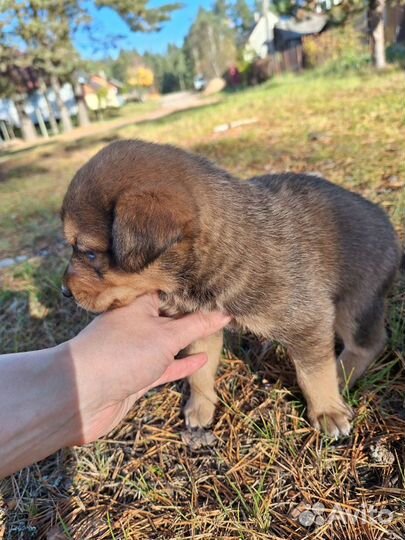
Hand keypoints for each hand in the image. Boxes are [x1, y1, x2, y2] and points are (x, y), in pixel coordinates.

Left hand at [68, 294, 229, 443]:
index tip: (217, 283)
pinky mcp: (136, 373)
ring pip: (168, 342)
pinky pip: (165, 365)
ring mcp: (135, 349)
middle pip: (170, 315)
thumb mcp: (166, 336)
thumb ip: (197, 325)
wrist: (81, 395)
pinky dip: (182, 363)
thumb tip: (225, 311)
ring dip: (189, 340)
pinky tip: (202, 359)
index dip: (192, 287)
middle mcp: (136, 323)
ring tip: (217, 331)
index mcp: (138, 303)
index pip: (169, 289)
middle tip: (224, 305)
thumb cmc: (122, 354)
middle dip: (194, 313)